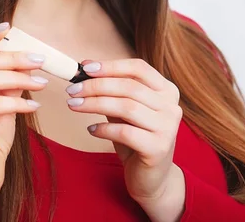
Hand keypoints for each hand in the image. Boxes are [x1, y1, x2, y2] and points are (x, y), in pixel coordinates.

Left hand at [65, 57, 184, 210]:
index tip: (85, 67)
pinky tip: (91, 129)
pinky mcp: (158, 148)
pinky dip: (104, 128)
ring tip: (74, 105)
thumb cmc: (136, 138)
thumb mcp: (125, 110)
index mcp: (167, 90)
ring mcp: (168, 127)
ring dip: (95, 104)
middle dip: (96, 85)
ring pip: (126, 107)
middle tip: (72, 89)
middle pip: (129, 87)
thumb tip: (86, 66)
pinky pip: (125, 132)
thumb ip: (111, 90)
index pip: (138, 68)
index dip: (111, 66)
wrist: (153, 179)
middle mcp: (171, 106)